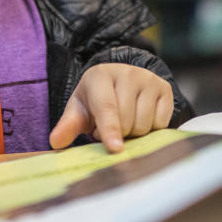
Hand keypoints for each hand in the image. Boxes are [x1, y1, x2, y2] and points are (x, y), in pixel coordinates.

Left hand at [49, 64, 173, 152]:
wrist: (120, 81)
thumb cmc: (95, 99)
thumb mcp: (79, 109)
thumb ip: (68, 126)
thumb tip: (55, 142)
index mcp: (100, 75)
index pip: (107, 107)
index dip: (110, 130)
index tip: (115, 148)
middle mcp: (128, 72)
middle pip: (127, 120)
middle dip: (118, 133)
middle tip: (110, 126)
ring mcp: (149, 79)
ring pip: (145, 124)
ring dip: (134, 133)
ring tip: (124, 121)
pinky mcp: (165, 89)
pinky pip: (161, 123)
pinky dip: (151, 128)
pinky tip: (141, 117)